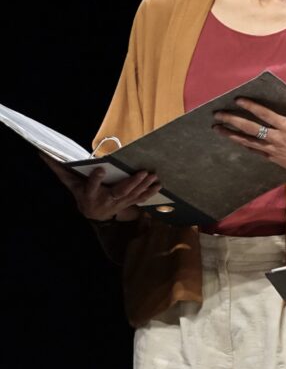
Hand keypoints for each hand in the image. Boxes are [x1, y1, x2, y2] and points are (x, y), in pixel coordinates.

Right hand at [40, 153, 157, 221]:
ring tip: (153, 176)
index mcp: (89, 194)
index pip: (91, 186)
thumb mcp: (70, 183)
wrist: (93, 213)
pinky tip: (159, 184)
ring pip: (133, 195)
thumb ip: (59, 169)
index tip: (99, 168)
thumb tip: (43, 154)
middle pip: (119, 192)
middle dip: (131, 182)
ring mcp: (118, 203)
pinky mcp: (128, 204)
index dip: (95, 179)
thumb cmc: (81, 194)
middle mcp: (105, 200)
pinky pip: (140, 199)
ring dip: (144, 186)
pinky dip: (150, 193)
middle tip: (141, 172)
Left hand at [214, 92, 285, 179]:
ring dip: (232, 135)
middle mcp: (276, 138)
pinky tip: (237, 141)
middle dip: (232, 120)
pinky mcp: (274, 158)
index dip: (251, 106)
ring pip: (248, 141)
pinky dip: (245, 145)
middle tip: (218, 115)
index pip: (264, 114)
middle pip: (250, 128)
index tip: (238, 100)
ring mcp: (273, 149)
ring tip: (218, 129)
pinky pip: (256, 151)